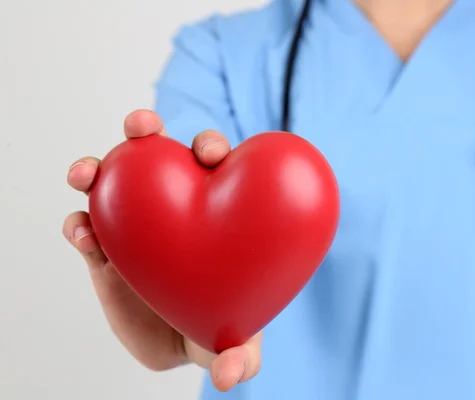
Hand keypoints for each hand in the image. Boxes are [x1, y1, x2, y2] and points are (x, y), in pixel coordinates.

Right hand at [63, 110, 261, 390]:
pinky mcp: (104, 251)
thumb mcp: (233, 340)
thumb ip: (238, 357)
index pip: (214, 164)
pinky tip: (80, 231)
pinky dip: (80, 224)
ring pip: (113, 184)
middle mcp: (174, 207)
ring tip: (86, 171)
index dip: (211, 148)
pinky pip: (87, 227)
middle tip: (140, 127)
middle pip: (159, 155)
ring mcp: (137, 225)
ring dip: (98, 166)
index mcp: (214, 209)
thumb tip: (229, 377)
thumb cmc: (218, 324)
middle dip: (147, 132)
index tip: (209, 154)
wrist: (180, 341)